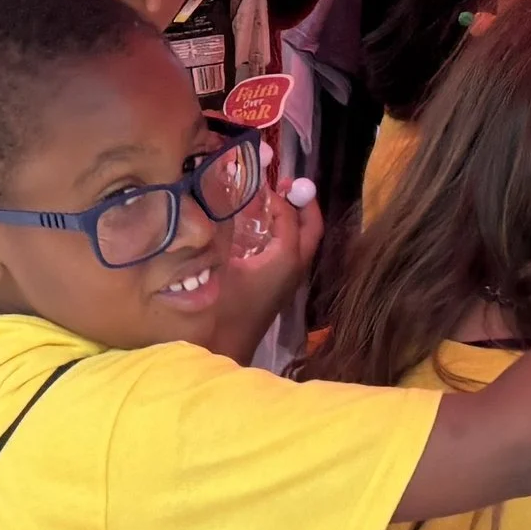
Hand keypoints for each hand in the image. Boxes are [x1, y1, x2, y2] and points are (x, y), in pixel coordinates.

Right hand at [213, 177, 321, 358]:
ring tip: (274, 200)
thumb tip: (220, 198)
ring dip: (295, 218)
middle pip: (311, 228)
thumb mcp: (218, 261)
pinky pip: (292, 251)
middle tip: (285, 184)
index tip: (261, 182)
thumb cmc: (221, 305)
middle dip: (303, 203)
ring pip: (304, 241)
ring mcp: (290, 278)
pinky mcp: (280, 286)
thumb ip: (222, 228)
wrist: (225, 347)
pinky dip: (284, 233)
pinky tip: (261, 227)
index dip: (278, 197)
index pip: (290, 216)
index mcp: (286, 257)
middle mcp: (295, 266)